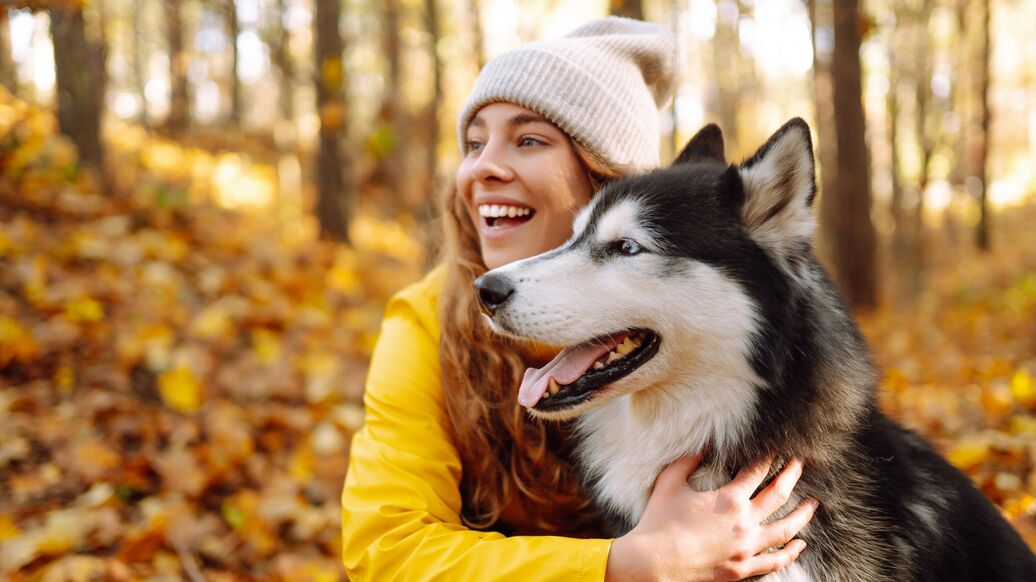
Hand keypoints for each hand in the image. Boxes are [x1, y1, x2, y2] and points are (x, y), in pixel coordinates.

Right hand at [605, 455, 816, 581]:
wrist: (654, 562)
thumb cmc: (659, 521)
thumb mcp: (669, 483)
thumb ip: (686, 461)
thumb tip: (702, 446)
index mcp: (729, 499)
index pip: (758, 471)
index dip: (769, 456)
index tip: (777, 447)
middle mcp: (744, 522)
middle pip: (779, 494)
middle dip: (792, 474)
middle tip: (800, 463)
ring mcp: (746, 547)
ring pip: (786, 529)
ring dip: (802, 514)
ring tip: (812, 504)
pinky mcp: (742, 568)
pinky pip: (775, 560)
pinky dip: (791, 552)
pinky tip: (800, 544)